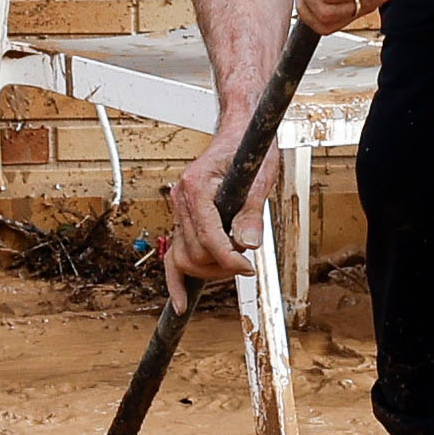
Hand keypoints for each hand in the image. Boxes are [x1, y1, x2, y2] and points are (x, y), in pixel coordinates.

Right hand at [159, 109, 264, 305]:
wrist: (238, 131)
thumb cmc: (249, 147)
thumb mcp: (261, 176)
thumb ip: (252, 212)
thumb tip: (248, 243)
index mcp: (196, 186)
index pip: (208, 237)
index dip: (229, 259)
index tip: (248, 267)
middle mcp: (181, 199)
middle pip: (195, 253)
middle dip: (221, 265)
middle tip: (247, 262)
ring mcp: (179, 211)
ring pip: (184, 258)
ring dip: (209, 269)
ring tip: (234, 264)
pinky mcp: (183, 220)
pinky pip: (172, 256)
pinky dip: (175, 281)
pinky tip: (180, 303)